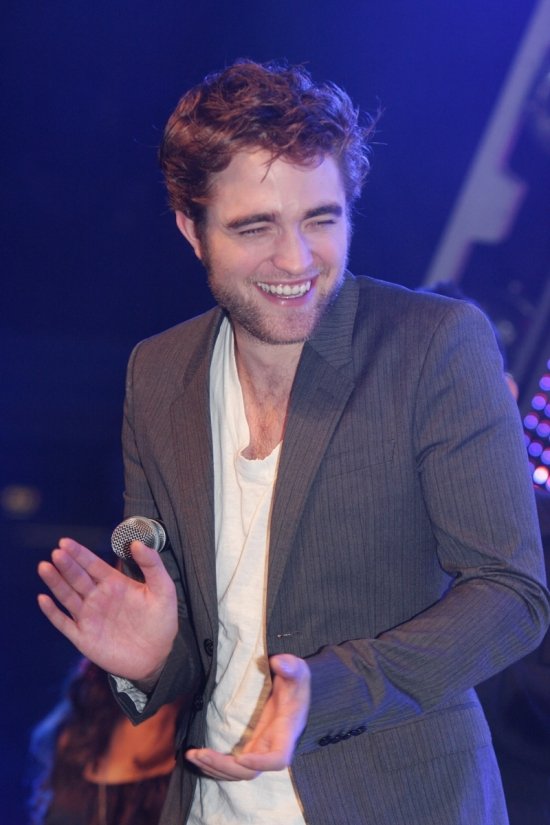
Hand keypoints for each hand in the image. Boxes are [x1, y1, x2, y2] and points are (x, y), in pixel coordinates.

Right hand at [37, 538, 176, 682]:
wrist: (157, 657)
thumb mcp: (163, 589)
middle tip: (57, 553)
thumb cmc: (161, 622)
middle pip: (77, 577)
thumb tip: (137, 543)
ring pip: (67, 596)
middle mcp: (98, 597)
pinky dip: (52, 612)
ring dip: (55, 582)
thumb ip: (152, 565)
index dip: (79, 553)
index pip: (93, 565)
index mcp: (114, 584)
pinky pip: (63, 623)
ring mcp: (89, 617)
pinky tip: (43, 599)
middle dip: (66, 564)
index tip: (66, 542)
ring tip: (45, 567)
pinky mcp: (83, 637)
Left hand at [185, 654, 309, 779]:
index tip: (240, 758)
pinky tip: (198, 757)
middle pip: (249, 772)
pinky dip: (213, 765)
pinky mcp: (247, 746)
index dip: (261, 763)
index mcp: (285, 732)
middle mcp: (271, 746)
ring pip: (237, 773)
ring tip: (192, 756)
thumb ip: (290, 666)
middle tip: (199, 754)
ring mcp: (257, 749)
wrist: (290, 688)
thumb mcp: (296, 670)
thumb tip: (278, 663)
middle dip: (223, 766)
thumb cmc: (294, 680)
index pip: (278, 759)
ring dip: (214, 768)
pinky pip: (231, 766)